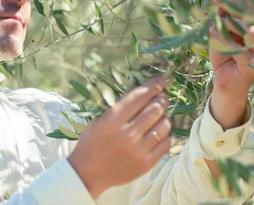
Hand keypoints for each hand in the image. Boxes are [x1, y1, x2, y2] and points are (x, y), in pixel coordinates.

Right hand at [67, 77, 170, 198]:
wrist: (88, 172)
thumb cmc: (92, 142)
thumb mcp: (100, 120)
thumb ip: (121, 108)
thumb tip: (147, 93)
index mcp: (112, 120)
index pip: (140, 97)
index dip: (153, 86)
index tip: (161, 81)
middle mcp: (127, 134)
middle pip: (155, 109)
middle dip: (161, 99)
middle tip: (162, 97)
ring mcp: (138, 151)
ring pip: (163, 126)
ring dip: (164, 117)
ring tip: (160, 116)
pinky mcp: (146, 164)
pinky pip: (165, 143)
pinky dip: (165, 135)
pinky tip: (158, 132)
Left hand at [209, 0, 253, 96]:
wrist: (224, 80)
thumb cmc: (223, 55)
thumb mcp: (220, 33)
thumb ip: (221, 19)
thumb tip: (217, 0)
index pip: (250, 8)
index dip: (235, 1)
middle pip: (253, 18)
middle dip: (233, 13)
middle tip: (217, 14)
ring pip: (250, 32)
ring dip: (230, 27)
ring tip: (214, 28)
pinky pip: (241, 51)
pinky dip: (225, 42)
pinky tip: (213, 35)